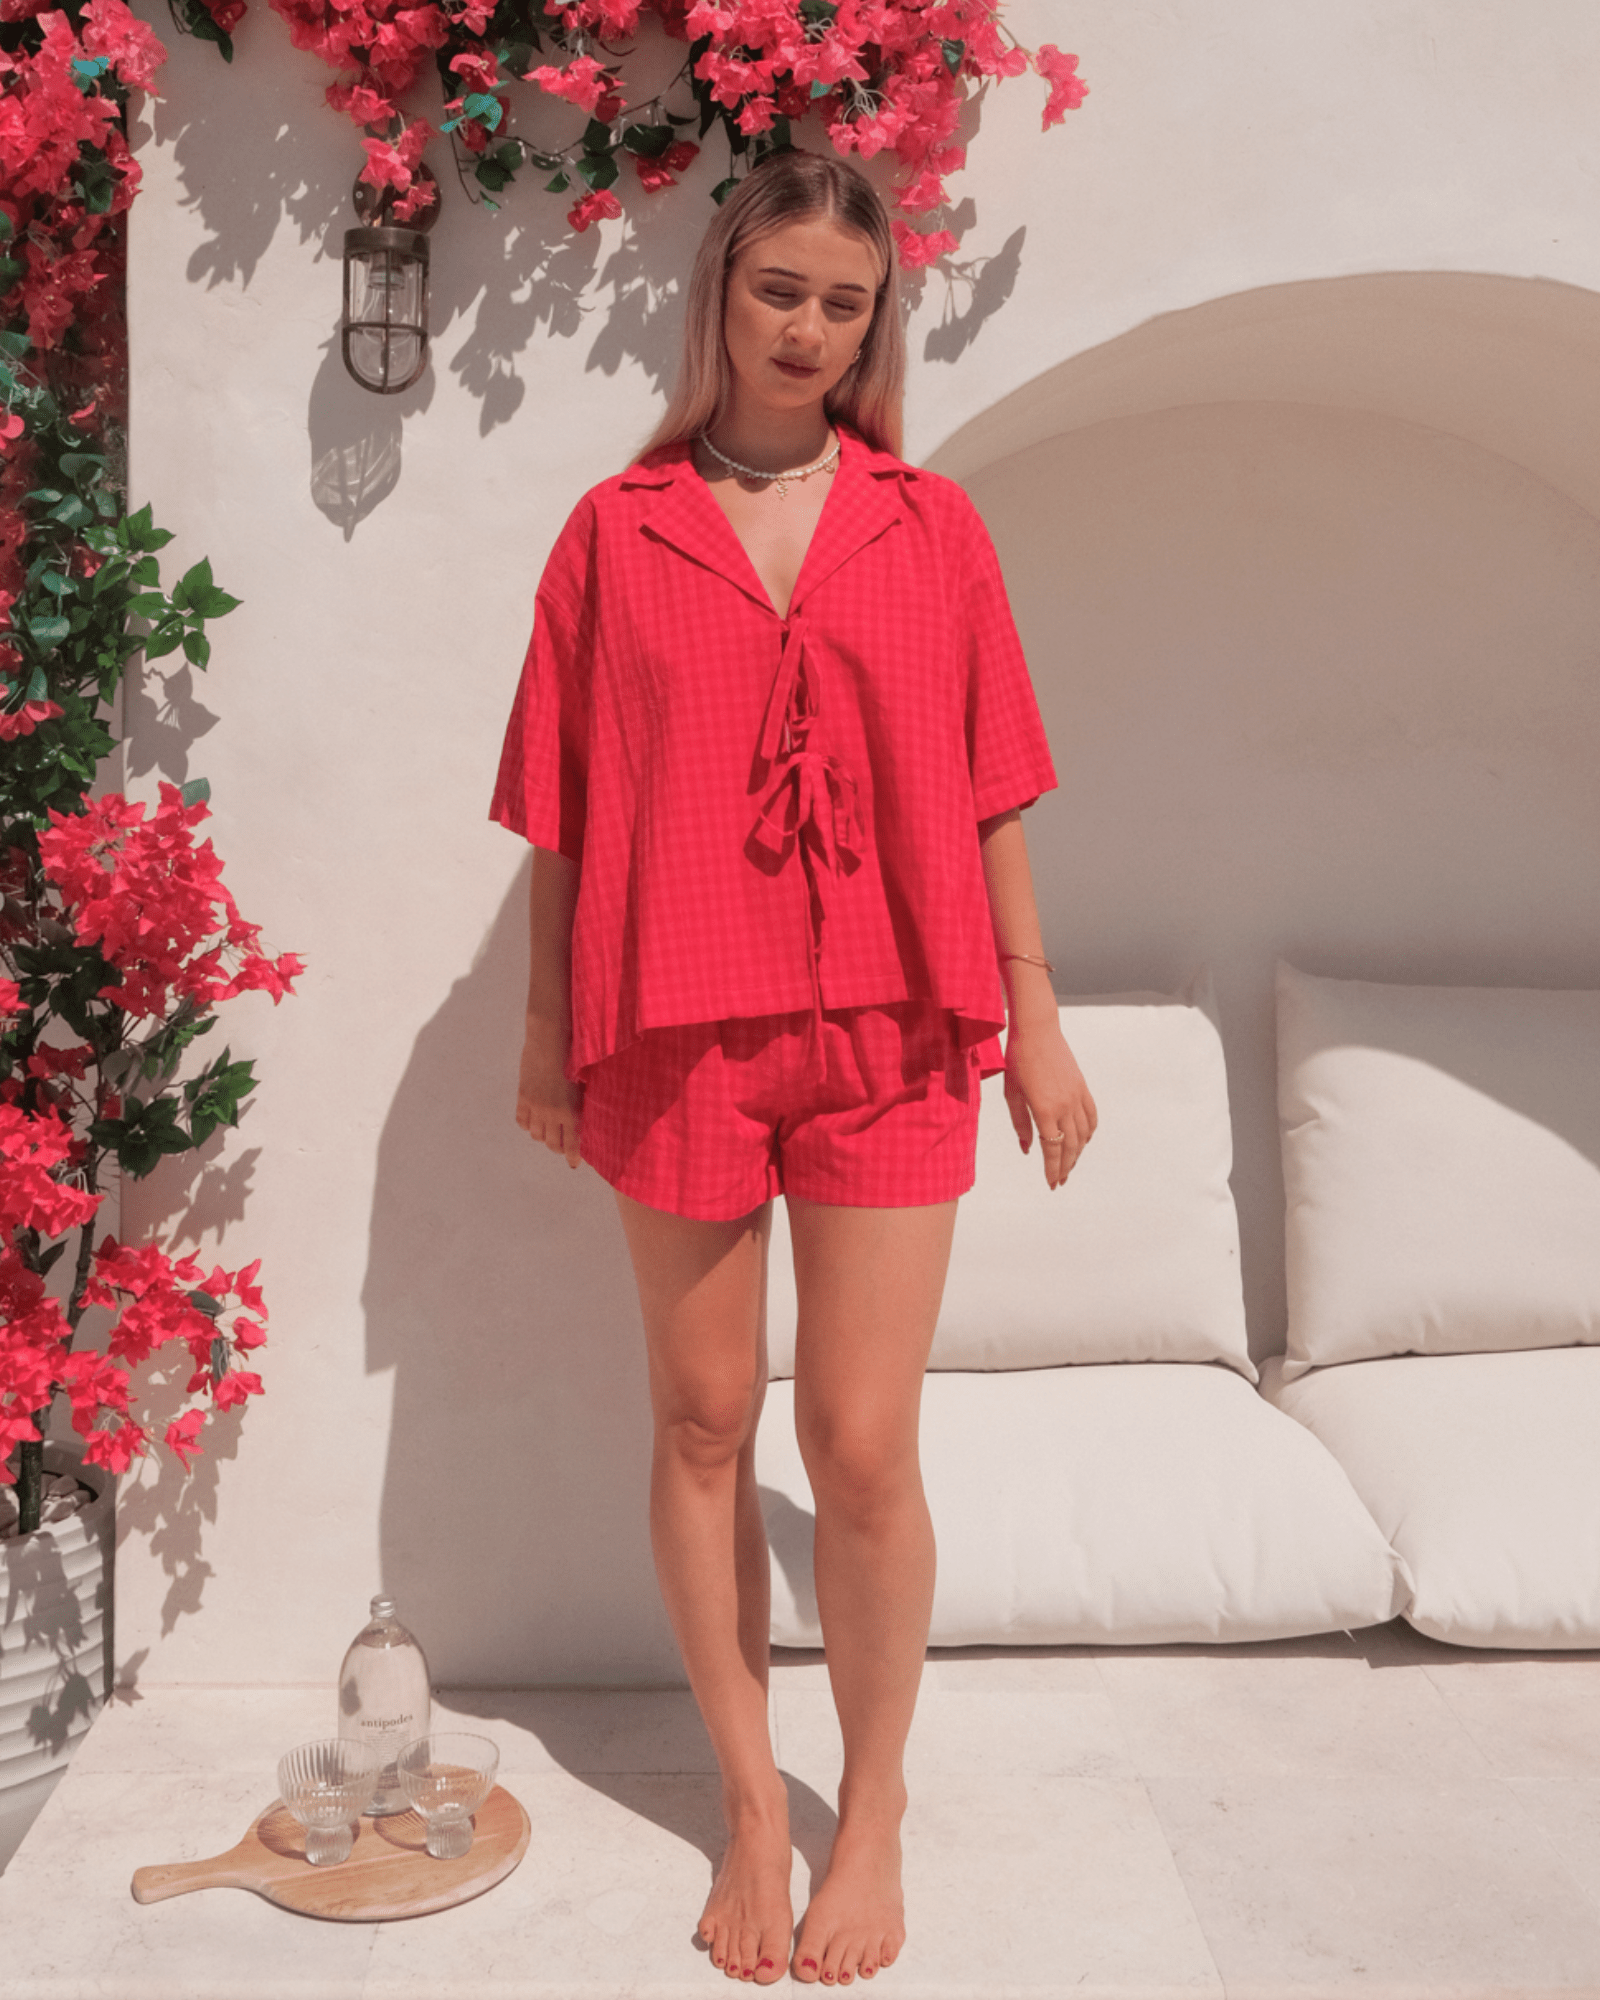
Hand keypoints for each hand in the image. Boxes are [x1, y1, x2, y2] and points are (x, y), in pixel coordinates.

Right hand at [517, 1014, 582, 1167]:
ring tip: (549, 1131)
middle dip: (559, 1148)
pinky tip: (534, 1120)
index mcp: (572, 1111)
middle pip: (552, 1144)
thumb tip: (584, 1119)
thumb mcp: (585, 1083)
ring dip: (543, 1136)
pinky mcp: (523, 1097)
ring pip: (536, 1135)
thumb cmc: (575, 1057)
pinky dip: (528, 1124)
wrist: (550, 1039)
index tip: (574, 1163)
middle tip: (563, 1147)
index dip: (573, 1157)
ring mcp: (536, 1106)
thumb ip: (583, 1104)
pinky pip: (522, 1121)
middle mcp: (552, 1113)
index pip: (572, 1144)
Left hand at [1002, 1019, 1095, 1189]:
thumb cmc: (1017, 1061)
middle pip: (1070, 1147)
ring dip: (1077, 1154)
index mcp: (1044, 1109)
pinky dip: (1089, 1133)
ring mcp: (1076, 1096)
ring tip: (1069, 1166)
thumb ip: (1020, 1123)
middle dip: (1065, 1168)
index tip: (1051, 1183)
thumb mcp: (1011, 1094)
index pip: (1052, 1149)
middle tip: (1060, 1182)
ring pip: (1083, 1135)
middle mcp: (1064, 1106)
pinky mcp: (1082, 1088)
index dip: (1052, 1169)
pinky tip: (1082, 1142)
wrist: (1037, 1031)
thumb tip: (1028, 1149)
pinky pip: (1091, 1117)